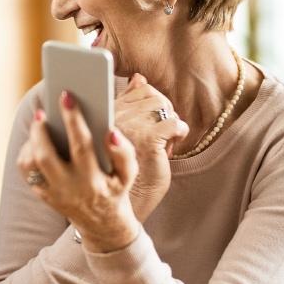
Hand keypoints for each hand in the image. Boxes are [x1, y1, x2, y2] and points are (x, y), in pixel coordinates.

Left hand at [17, 90, 140, 252]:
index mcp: (93, 180)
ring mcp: (53, 193)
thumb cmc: (115, 189)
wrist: (102, 224)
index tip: (66, 96)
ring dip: (31, 142)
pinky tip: (35, 140)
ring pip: (31, 165)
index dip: (73, 119)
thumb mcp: (128, 175)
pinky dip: (27, 153)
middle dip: (41, 131)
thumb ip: (124, 154)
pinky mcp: (43, 195)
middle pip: (46, 156)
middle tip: (41, 111)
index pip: (81, 144)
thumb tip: (111, 133)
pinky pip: (26, 173)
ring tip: (39, 123)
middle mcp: (69, 188)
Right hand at [115, 74, 188, 221]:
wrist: (122, 205)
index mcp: (103, 113)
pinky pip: (173, 123)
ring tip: (161, 143)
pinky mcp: (146, 140)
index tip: (150, 122)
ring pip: (162, 106)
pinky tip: (171, 147)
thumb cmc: (120, 171)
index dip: (151, 104)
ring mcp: (128, 127)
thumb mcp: (120, 133)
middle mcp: (112, 117)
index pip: (138, 89)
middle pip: (152, 95)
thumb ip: (127, 104)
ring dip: (168, 123)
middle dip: (161, 113)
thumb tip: (138, 78)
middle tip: (157, 135)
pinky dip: (179, 132)